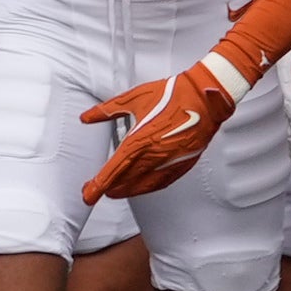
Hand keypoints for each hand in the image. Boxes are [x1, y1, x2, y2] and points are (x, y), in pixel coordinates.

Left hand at [79, 48, 248, 203]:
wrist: (204, 98)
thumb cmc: (172, 95)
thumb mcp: (132, 99)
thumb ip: (106, 111)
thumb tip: (86, 117)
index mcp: (139, 140)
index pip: (113, 170)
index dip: (98, 186)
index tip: (88, 195)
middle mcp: (154, 156)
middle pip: (126, 181)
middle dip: (108, 189)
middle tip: (95, 191)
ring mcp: (170, 162)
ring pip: (143, 186)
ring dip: (127, 191)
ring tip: (114, 192)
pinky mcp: (183, 164)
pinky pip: (162, 182)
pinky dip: (148, 188)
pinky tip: (141, 188)